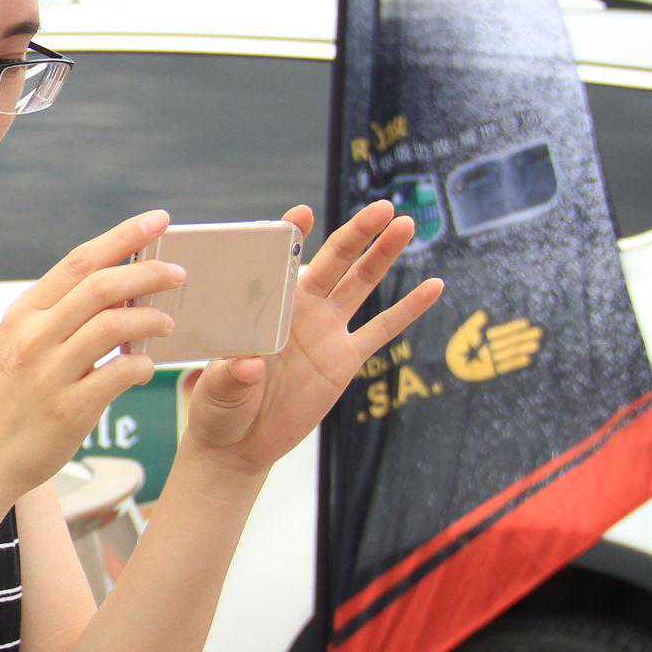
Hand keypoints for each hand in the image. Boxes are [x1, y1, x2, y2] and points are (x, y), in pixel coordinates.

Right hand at [0, 209, 187, 509]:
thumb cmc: (9, 400)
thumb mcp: (19, 346)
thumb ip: (59, 317)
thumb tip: (119, 287)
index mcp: (22, 314)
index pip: (78, 262)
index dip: (123, 236)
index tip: (158, 220)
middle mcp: (32, 337)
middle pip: (102, 285)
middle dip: (149, 272)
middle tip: (179, 274)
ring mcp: (49, 373)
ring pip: (116, 325)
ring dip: (152, 320)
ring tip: (167, 324)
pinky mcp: (68, 410)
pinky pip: (122, 374)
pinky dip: (143, 366)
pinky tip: (145, 368)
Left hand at [177, 201, 444, 474]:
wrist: (239, 444)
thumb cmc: (218, 408)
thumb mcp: (217, 391)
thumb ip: (231, 376)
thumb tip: (249, 365)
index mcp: (262, 309)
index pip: (278, 265)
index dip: (290, 238)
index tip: (301, 214)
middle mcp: (297, 311)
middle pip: (332, 263)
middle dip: (356, 234)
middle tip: (381, 208)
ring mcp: (325, 331)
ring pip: (359, 285)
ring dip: (382, 255)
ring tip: (405, 224)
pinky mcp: (345, 359)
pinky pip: (381, 330)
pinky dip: (408, 309)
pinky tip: (434, 286)